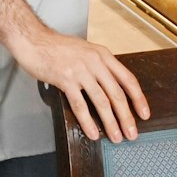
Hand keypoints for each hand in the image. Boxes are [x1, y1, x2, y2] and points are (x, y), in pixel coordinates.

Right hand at [7, 27, 149, 143]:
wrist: (32, 39)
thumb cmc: (55, 46)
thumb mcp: (84, 50)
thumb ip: (98, 66)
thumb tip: (109, 88)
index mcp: (102, 55)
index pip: (128, 79)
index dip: (138, 98)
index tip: (144, 114)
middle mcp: (94, 62)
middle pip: (117, 94)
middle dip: (127, 117)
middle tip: (132, 133)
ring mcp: (80, 70)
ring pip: (102, 102)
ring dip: (111, 122)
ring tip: (116, 137)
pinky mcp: (65, 79)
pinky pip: (80, 105)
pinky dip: (88, 121)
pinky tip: (92, 132)